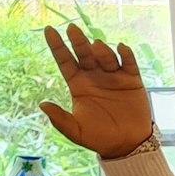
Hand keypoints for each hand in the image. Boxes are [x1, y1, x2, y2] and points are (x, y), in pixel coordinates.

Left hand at [41, 24, 154, 159]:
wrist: (127, 145)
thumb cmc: (100, 138)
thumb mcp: (76, 131)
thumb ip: (60, 120)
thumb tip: (42, 105)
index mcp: (78, 85)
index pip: (65, 61)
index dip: (57, 46)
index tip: (49, 30)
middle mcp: (94, 76)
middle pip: (84, 55)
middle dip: (78, 42)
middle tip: (72, 30)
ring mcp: (114, 76)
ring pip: (106, 57)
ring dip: (101, 51)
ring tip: (97, 46)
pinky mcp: (132, 80)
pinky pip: (129, 63)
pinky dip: (126, 55)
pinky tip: (121, 48)